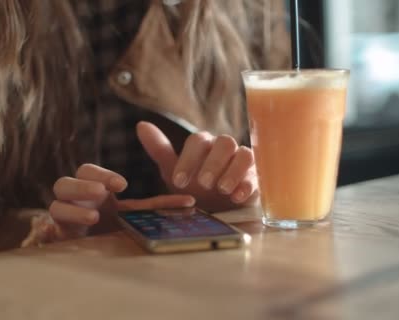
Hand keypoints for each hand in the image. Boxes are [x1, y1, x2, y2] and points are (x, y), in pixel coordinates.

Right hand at [26, 164, 194, 244]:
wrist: (100, 249)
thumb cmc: (118, 226)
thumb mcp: (138, 214)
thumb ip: (158, 206)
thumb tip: (189, 201)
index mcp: (94, 189)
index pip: (89, 171)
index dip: (103, 174)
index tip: (122, 185)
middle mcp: (75, 199)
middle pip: (65, 182)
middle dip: (83, 185)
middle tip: (102, 193)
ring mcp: (64, 217)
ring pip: (56, 204)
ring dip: (72, 207)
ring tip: (94, 215)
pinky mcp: (59, 236)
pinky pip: (49, 230)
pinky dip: (52, 230)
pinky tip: (60, 232)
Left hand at [136, 121, 257, 211]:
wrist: (216, 205)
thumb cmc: (194, 185)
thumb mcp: (173, 170)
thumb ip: (160, 149)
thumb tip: (141, 125)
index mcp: (204, 144)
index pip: (198, 141)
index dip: (188, 160)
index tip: (178, 181)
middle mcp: (225, 148)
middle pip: (225, 143)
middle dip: (213, 163)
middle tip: (203, 184)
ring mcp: (242, 162)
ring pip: (245, 155)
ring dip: (233, 171)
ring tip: (222, 189)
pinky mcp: (255, 178)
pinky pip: (257, 176)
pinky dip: (248, 185)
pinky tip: (237, 197)